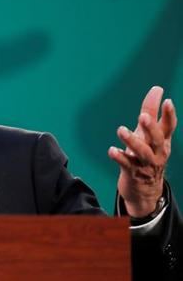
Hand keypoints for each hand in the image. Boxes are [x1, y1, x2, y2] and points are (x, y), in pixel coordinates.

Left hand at [108, 86, 176, 217]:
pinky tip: (111, 150)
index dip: (169, 114)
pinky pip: (127, 165)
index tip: (167, 101)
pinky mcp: (133, 173)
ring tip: (121, 130)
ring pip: (141, 152)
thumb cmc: (147, 156)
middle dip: (150, 127)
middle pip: (156, 138)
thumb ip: (151, 113)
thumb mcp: (149, 135)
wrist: (145, 191)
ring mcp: (146, 164)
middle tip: (142, 116)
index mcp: (162, 141)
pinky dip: (120, 157)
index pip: (168, 126)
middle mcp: (157, 152)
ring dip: (132, 140)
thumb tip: (157, 89)